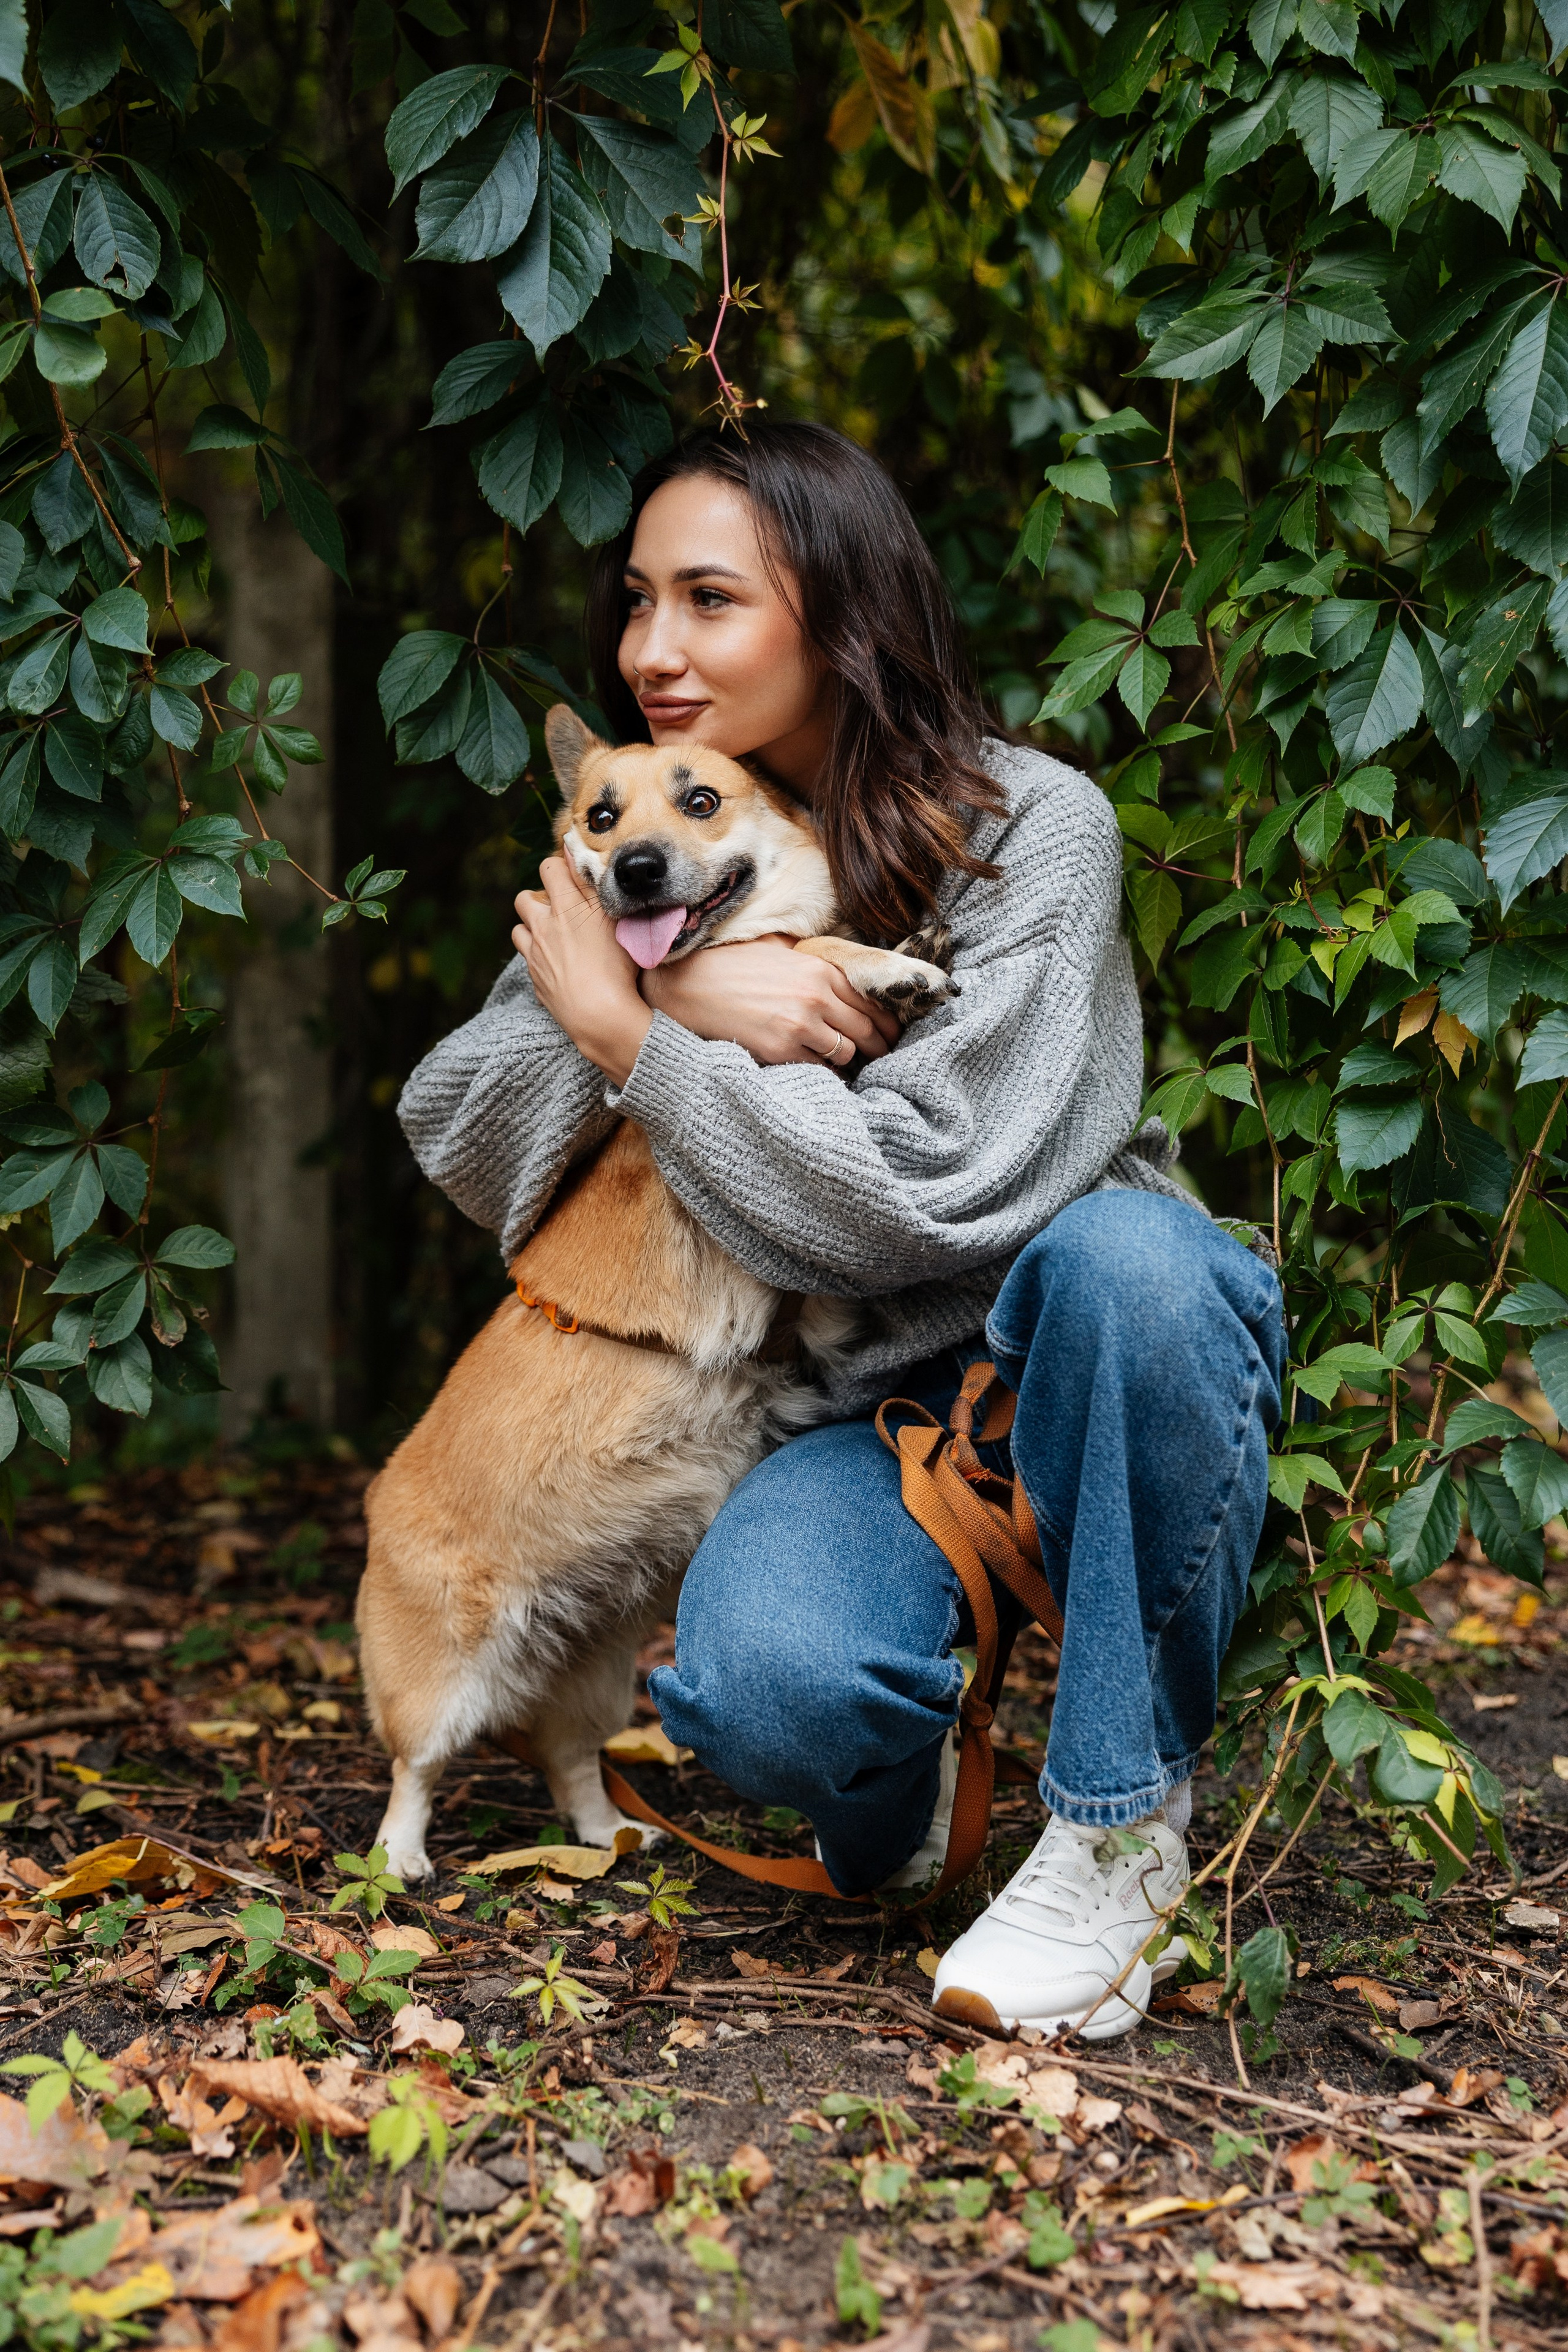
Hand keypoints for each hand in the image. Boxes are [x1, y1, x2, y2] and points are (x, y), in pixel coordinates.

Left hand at [512, 856, 651, 1085]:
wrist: (600, 1014)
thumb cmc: (617, 965)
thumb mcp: (615, 918)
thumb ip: (595, 886)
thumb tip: (580, 856)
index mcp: (566, 907)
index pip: (549, 867)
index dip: (558, 864)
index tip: (570, 871)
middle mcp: (544, 927)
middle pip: (524, 898)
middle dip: (537, 897)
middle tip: (558, 906)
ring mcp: (535, 954)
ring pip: (519, 929)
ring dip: (531, 927)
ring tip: (552, 935)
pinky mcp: (535, 979)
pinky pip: (527, 960)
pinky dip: (537, 956)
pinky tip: (557, 963)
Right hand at [643, 936, 900, 1065]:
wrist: (688, 983)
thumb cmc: (731, 964)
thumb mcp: (779, 950)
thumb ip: (813, 964)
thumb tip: (838, 982)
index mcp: (820, 970)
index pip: (871, 1001)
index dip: (886, 1021)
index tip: (891, 1033)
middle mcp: (817, 996)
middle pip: (866, 1030)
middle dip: (877, 1046)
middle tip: (880, 1055)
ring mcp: (800, 1025)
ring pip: (846, 1053)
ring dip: (846, 1059)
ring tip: (844, 1063)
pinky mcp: (781, 1050)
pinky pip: (819, 1070)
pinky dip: (823, 1073)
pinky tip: (818, 1070)